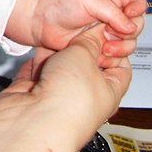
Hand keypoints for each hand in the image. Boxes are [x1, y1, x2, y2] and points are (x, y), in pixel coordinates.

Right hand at [0, 23, 132, 149]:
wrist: (33, 121)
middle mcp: (84, 97)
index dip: (113, 47)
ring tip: (56, 36)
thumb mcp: (85, 56)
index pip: (119, 67)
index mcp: (109, 93)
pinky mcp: (32, 95)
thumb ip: (88, 41)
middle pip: (85, 65)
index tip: (103, 31)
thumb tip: (94, 33)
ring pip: (58, 67)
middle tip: (76, 32)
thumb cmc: (68, 103)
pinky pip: (35, 72)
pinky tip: (37, 49)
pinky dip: (36, 61)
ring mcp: (57, 97)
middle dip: (79, 47)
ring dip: (56, 53)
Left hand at [14, 0, 145, 64]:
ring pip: (129, 43)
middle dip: (129, 32)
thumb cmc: (61, 1)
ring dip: (122, 47)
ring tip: (105, 47)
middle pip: (137, 25)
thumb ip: (113, 12)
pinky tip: (101, 55)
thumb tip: (131, 27)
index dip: (138, 7)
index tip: (130, 14)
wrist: (40, 20)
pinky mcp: (98, 47)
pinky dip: (112, 57)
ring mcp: (106, 32)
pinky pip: (115, 55)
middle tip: (111, 32)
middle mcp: (112, 14)